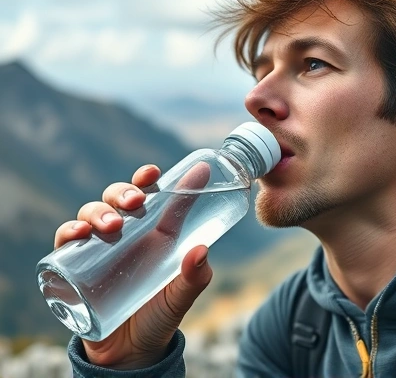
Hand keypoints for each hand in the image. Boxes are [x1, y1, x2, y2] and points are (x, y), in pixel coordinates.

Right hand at [54, 164, 212, 368]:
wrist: (130, 352)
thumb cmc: (159, 316)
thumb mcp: (181, 297)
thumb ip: (195, 277)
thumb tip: (201, 251)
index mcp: (154, 235)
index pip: (152, 198)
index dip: (151, 180)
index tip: (156, 171)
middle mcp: (127, 236)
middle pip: (119, 199)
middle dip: (124, 192)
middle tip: (135, 202)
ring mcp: (100, 248)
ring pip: (92, 212)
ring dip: (99, 210)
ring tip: (111, 226)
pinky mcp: (76, 266)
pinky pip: (66, 240)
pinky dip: (68, 231)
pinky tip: (78, 234)